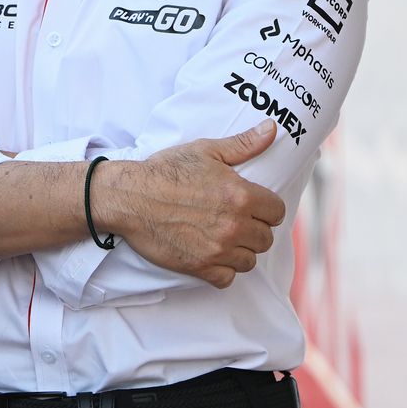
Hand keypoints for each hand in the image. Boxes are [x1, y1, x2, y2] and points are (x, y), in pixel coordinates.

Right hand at [93, 123, 286, 288]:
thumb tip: (272, 128)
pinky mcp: (200, 267)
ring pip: (249, 261)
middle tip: (232, 221)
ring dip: (239, 251)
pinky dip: (221, 270)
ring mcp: (218, 248)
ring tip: (221, 238)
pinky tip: (210, 254)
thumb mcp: (205, 150)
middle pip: (265, 239)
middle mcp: (234, 225)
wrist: (129, 196)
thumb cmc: (165, 171)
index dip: (265, 208)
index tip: (250, 206)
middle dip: (253, 230)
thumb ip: (243, 143)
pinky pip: (227, 278)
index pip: (277, 212)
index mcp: (240, 195)